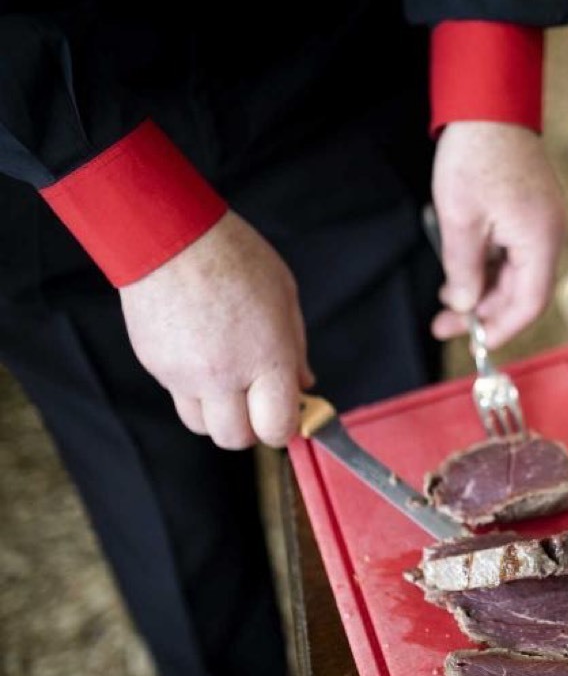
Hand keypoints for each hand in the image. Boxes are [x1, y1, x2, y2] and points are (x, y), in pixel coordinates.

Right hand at [119, 210, 313, 448]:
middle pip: (235, 439)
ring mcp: (184, 375)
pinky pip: (178, 396)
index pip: (276, 429)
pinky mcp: (155, 367)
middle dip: (251, 428)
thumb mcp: (285, 297)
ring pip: (201, 425)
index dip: (286, 427)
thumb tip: (304, 385)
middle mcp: (223, 375)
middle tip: (258, 403)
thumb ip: (295, 349)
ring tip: (228, 381)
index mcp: (265, 358)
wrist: (170, 236)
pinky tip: (200, 354)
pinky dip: (192, 389)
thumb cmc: (235, 259)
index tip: (290, 414)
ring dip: (218, 415)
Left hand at [429, 121, 565, 347]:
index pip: (529, 304)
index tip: (475, 343)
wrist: (488, 105)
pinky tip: (462, 272)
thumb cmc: (475, 154)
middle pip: (523, 291)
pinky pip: (515, 253)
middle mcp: (549, 234)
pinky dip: (489, 267)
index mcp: (539, 240)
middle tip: (446, 325)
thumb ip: (464, 270)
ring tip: (447, 300)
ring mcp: (543, 222)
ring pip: (517, 273)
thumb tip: (465, 306)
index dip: (502, 329)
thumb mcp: (459, 220)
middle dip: (485, 312)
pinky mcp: (532, 211)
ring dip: (483, 290)